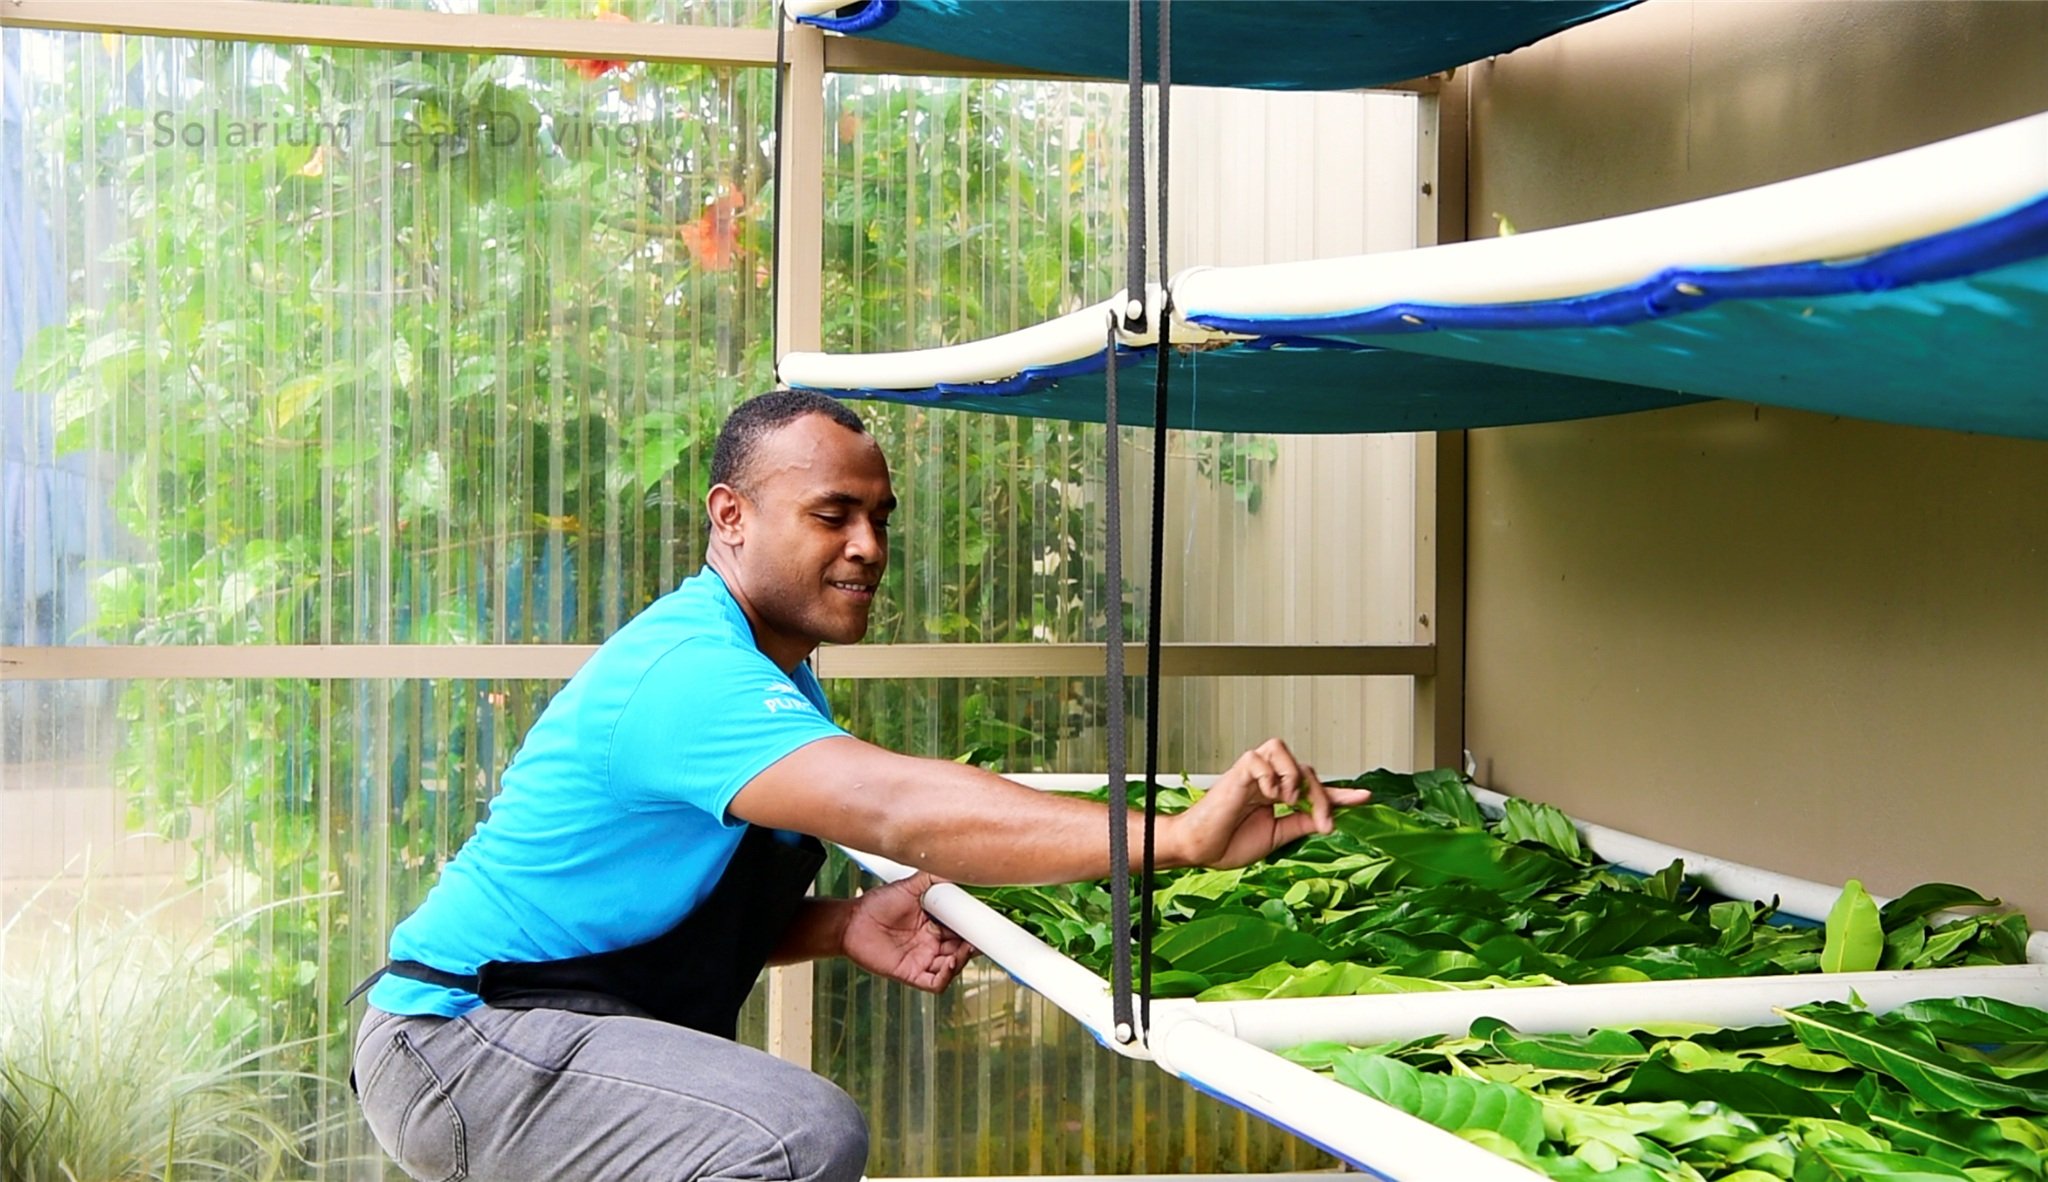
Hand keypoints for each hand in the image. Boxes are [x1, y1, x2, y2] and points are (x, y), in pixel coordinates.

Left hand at [841, 872, 976, 992]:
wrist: (851, 921)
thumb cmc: (876, 904)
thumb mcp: (909, 886)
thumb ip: (932, 877)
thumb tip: (954, 866)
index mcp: (935, 925)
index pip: (963, 930)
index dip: (976, 929)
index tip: (987, 921)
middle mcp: (932, 944)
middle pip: (962, 950)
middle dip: (974, 946)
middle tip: (981, 937)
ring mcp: (922, 960)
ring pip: (953, 968)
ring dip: (963, 961)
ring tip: (965, 949)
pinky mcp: (911, 974)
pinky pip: (935, 984)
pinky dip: (946, 977)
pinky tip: (950, 963)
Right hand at [1165, 739, 1371, 869]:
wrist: (1200, 849)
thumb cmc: (1228, 842)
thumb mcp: (1277, 836)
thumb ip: (1300, 823)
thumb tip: (1328, 818)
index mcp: (1276, 794)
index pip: (1312, 787)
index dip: (1339, 792)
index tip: (1364, 798)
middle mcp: (1267, 780)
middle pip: (1305, 769)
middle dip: (1320, 795)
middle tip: (1322, 822)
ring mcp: (1252, 774)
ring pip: (1282, 749)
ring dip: (1293, 776)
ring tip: (1287, 801)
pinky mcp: (1237, 773)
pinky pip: (1259, 758)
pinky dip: (1270, 775)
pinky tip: (1268, 795)